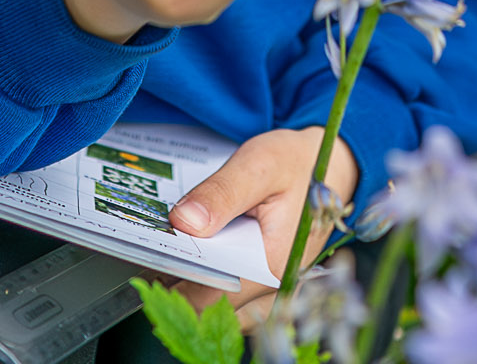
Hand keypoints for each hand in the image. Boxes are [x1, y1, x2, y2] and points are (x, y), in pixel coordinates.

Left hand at [164, 127, 357, 330]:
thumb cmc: (297, 163)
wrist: (330, 165)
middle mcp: (277, 287)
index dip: (176, 282)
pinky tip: (189, 264)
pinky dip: (208, 287)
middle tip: (149, 260)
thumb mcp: (259, 164)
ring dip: (192, 290)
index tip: (146, 263)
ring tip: (165, 261)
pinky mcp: (269, 286)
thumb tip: (183, 222)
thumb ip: (222, 193)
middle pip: (214, 308)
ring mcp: (275, 291)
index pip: (214, 294)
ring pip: (222, 313)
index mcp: (275, 264)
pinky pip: (233, 303)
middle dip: (179, 287)